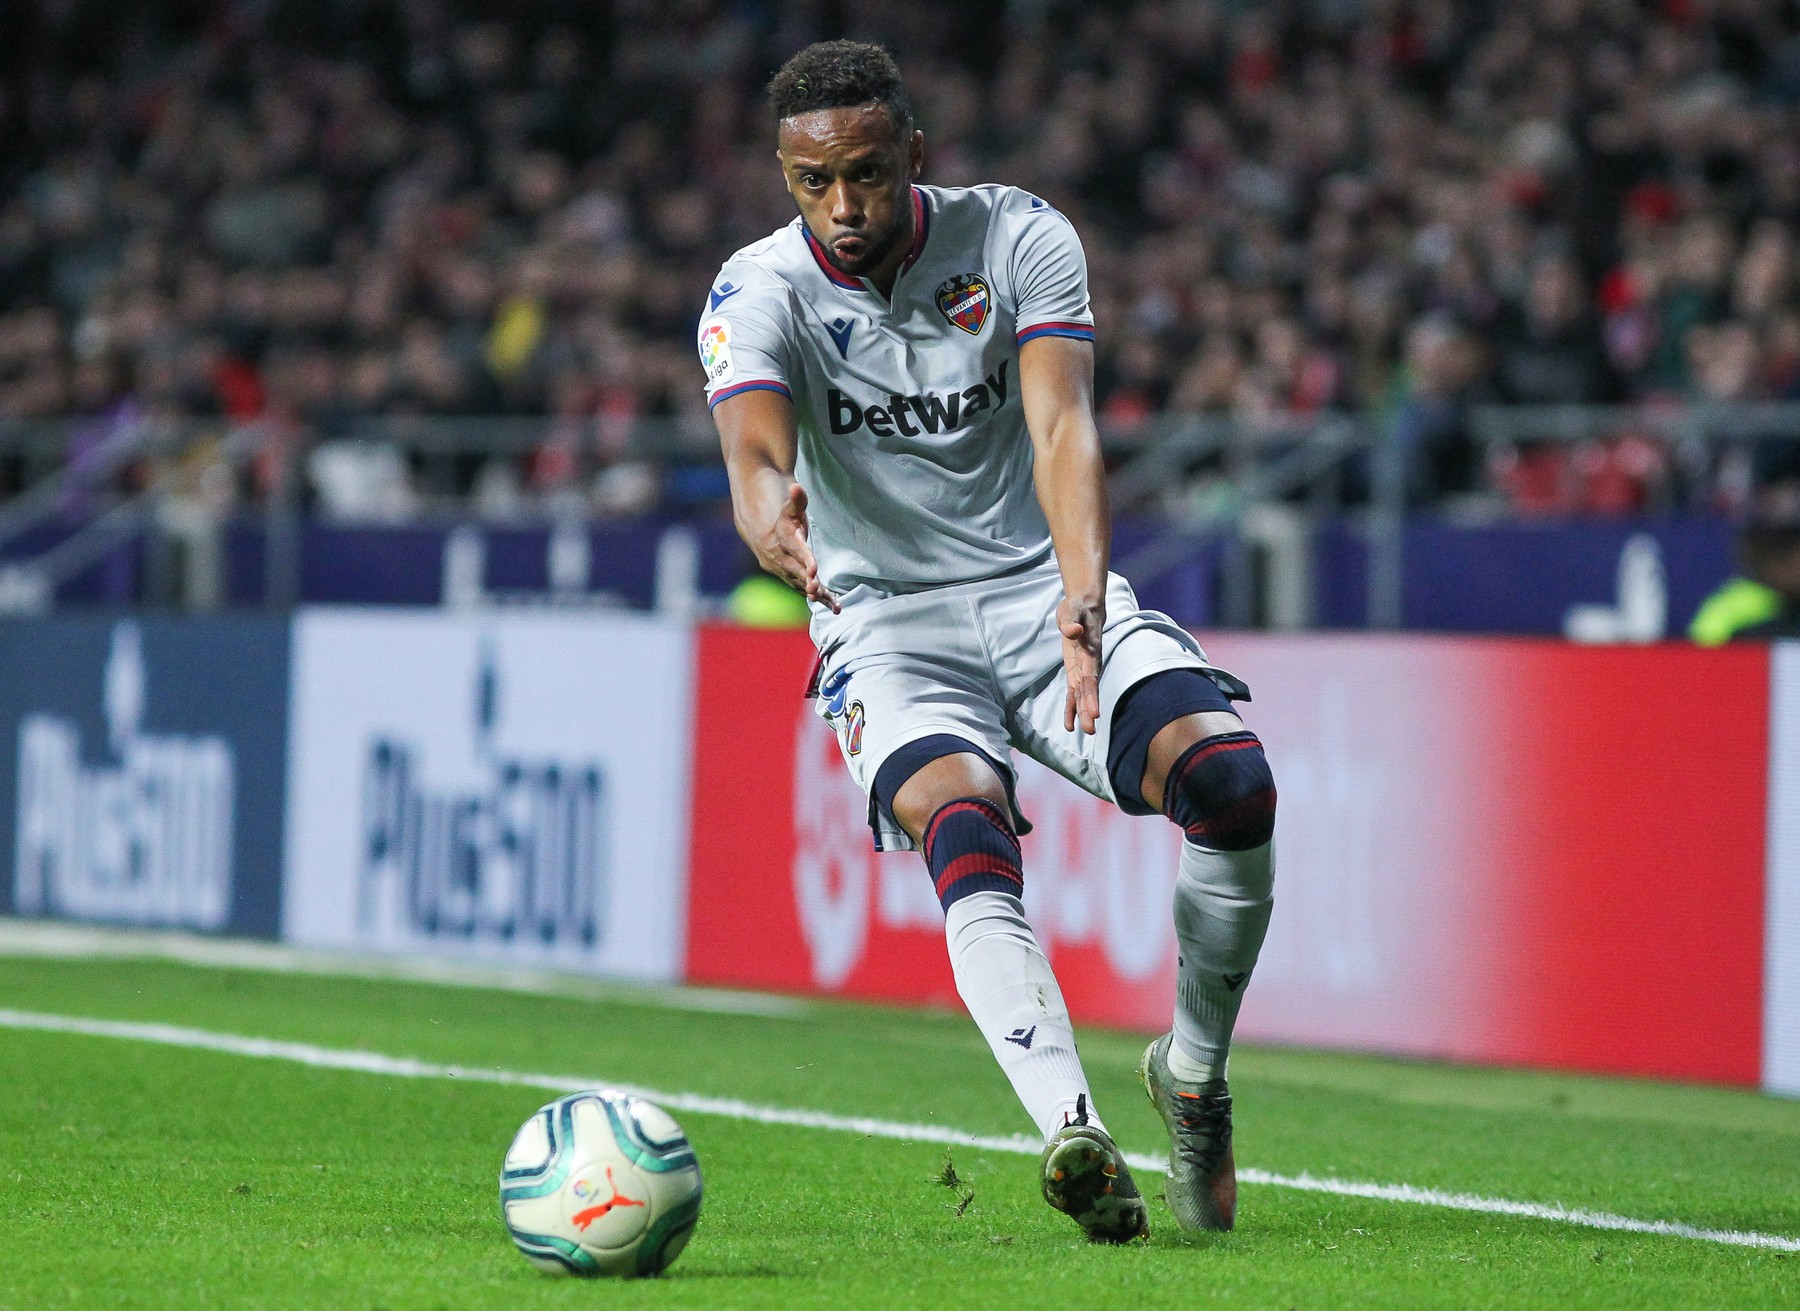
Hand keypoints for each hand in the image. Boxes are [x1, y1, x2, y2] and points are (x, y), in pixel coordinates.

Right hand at [760, 483, 838, 612]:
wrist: (759, 530)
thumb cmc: (782, 517)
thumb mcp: (789, 507)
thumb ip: (797, 500)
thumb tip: (797, 487)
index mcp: (782, 539)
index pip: (794, 550)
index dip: (804, 560)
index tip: (813, 569)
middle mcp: (780, 558)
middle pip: (795, 571)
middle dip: (806, 581)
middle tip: (816, 590)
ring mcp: (784, 570)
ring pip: (800, 584)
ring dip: (814, 594)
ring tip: (830, 604)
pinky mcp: (791, 578)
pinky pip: (805, 589)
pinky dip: (820, 598)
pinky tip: (836, 607)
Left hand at [1057, 593, 1103, 733]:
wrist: (1085, 607)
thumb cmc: (1078, 609)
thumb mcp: (1071, 611)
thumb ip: (1070, 622)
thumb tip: (1073, 631)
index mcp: (1090, 651)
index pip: (1091, 676)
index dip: (1091, 694)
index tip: (1095, 712)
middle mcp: (1090, 663)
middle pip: (1088, 689)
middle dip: (1088, 709)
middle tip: (1090, 729)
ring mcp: (1083, 668)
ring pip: (1082, 694)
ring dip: (1082, 712)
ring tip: (1084, 731)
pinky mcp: (1075, 671)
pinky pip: (1074, 692)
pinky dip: (1072, 707)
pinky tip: (1070, 724)